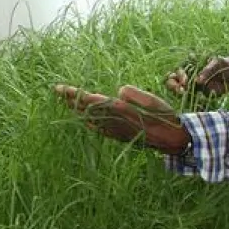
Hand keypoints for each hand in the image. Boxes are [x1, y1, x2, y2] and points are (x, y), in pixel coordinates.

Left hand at [53, 84, 190, 155]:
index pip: (90, 100)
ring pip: (89, 119)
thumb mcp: (153, 101)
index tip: (60, 88)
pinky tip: (84, 120)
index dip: (74, 94)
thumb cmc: (165, 117)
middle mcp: (114, 121)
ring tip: (66, 102)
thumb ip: (135, 94)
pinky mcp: (119, 136)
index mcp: (120, 110)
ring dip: (77, 110)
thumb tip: (120, 90)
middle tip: (56, 91)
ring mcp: (115, 130)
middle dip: (70, 100)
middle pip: (85, 109)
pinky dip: (87, 122)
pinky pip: (98, 129)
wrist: (172, 140)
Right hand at [165, 53, 228, 96]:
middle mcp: (187, 77)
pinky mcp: (198, 96)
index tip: (186, 81)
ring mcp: (192, 87)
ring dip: (180, 95)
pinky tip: (198, 102)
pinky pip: (190, 100)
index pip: (176, 72)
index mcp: (189, 66)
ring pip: (178, 92)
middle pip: (171, 82)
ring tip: (187, 97)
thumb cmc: (224, 64)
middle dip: (174, 87)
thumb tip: (198, 81)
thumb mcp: (216, 63)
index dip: (179, 76)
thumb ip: (207, 70)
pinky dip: (191, 102)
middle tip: (183, 91)